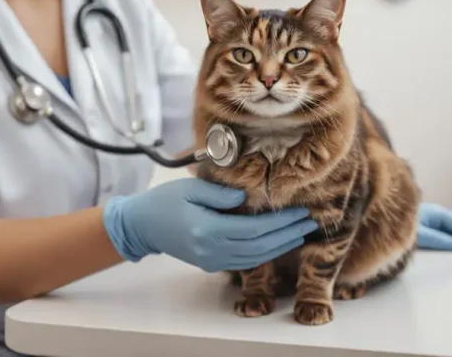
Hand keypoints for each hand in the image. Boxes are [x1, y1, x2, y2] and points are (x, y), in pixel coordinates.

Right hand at [102, 178, 317, 271]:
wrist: (141, 227)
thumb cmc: (163, 202)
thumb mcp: (190, 189)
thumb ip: (220, 195)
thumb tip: (246, 197)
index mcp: (209, 230)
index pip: (255, 229)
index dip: (281, 222)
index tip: (300, 211)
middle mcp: (213, 250)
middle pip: (260, 246)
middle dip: (288, 235)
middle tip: (310, 222)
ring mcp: (212, 260)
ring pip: (256, 258)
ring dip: (281, 246)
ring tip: (300, 233)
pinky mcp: (211, 263)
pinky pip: (245, 261)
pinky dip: (265, 253)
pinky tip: (278, 244)